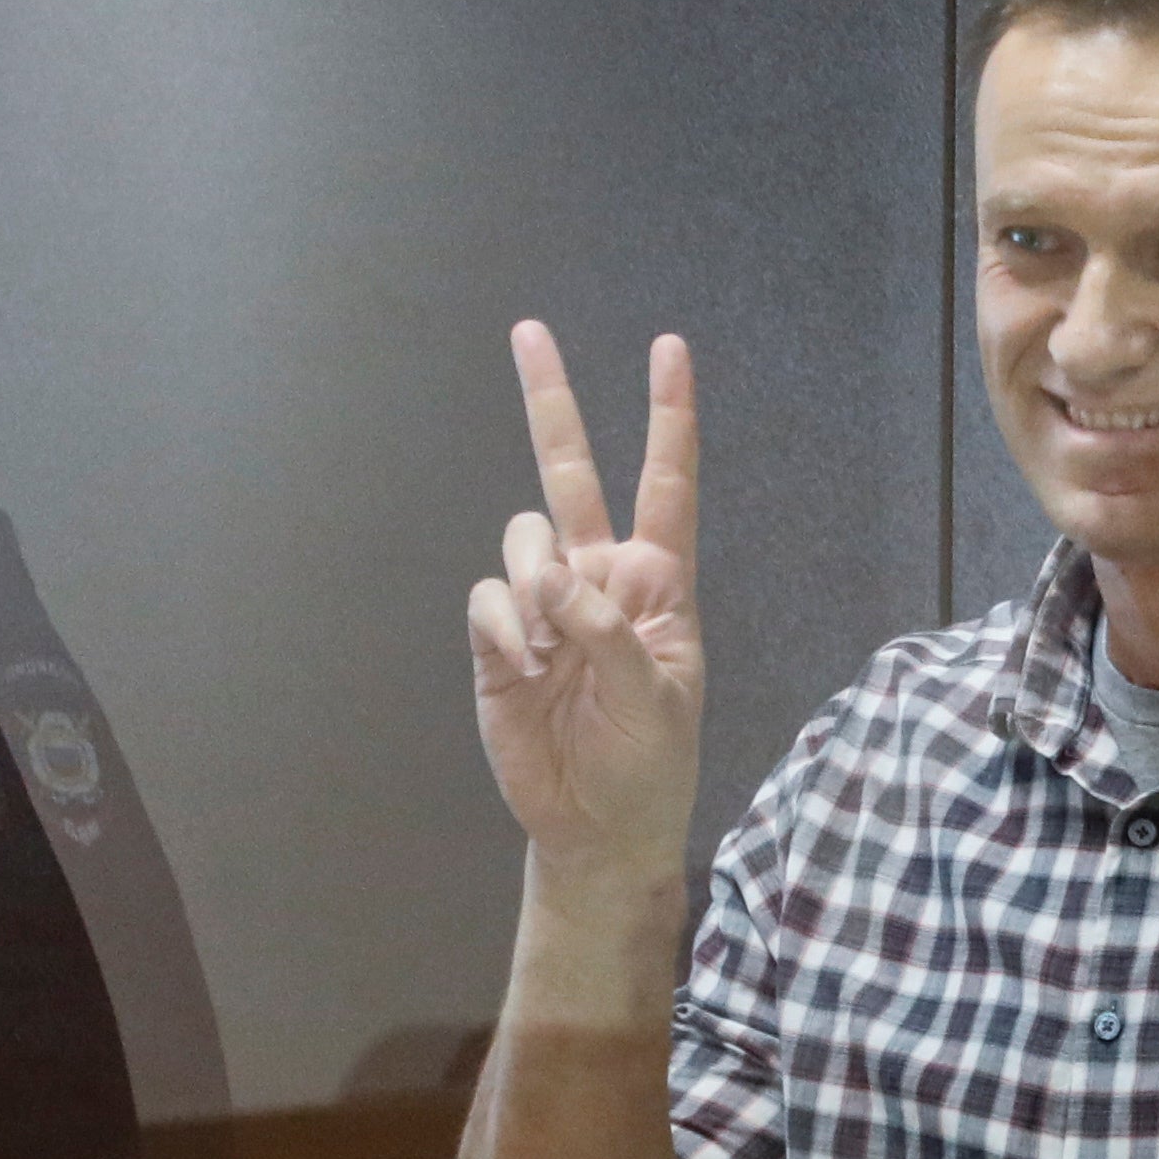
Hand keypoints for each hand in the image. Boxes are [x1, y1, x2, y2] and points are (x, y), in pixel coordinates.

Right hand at [464, 323, 705, 879]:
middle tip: (528, 331)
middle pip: (571, 473)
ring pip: (523, 539)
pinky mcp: (498, 638)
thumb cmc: (648, 763)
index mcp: (657, 583)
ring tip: (549, 653)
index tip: (669, 348)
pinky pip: (489, 598)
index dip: (668, 417)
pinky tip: (522, 669)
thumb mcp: (657, 699)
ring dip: (534, 585)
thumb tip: (551, 578)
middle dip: (551, 401)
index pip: (666, 484)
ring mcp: (544, 605)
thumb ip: (608, 630)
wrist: (593, 827)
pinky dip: (504, 627)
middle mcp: (598, 579)